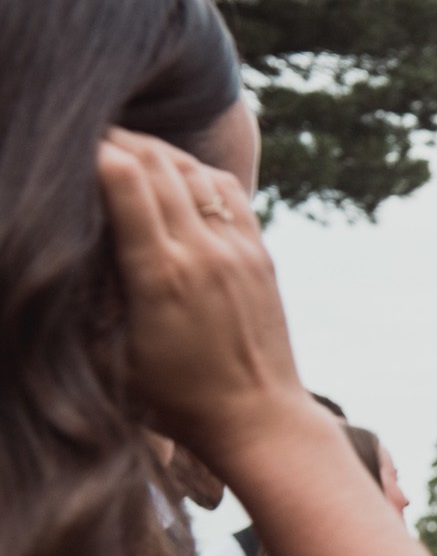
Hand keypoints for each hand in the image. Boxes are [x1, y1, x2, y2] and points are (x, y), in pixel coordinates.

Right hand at [97, 128, 310, 466]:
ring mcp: (239, 250)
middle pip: (156, 163)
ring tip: (122, 147)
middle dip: (115, 139)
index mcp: (161, 275)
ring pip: (193, 170)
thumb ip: (87, 300)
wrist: (258, 420)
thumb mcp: (111, 357)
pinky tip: (173, 171)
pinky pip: (228, 191)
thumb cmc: (174, 401)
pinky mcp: (261, 255)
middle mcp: (204, 252)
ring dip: (155, 150)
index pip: (124, 180)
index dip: (90, 150)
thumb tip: (56, 255)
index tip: (64, 146)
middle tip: (83, 136)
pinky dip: (195, 170)